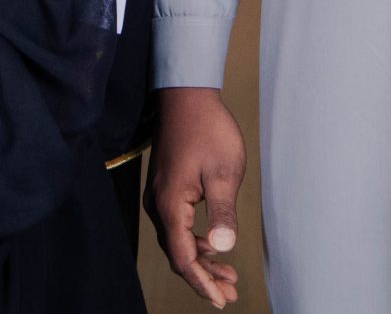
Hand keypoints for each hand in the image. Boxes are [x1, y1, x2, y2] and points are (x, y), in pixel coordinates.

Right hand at [146, 86, 246, 307]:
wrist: (187, 97)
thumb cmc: (208, 130)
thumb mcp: (224, 171)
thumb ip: (222, 211)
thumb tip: (225, 248)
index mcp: (170, 206)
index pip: (183, 258)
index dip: (202, 282)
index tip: (222, 299)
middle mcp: (159, 206)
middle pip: (178, 254)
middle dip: (204, 277)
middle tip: (231, 293)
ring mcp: (160, 197)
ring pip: (178, 241)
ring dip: (202, 260)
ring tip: (228, 275)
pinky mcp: (166, 189)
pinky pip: (178, 226)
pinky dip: (196, 241)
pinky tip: (214, 244)